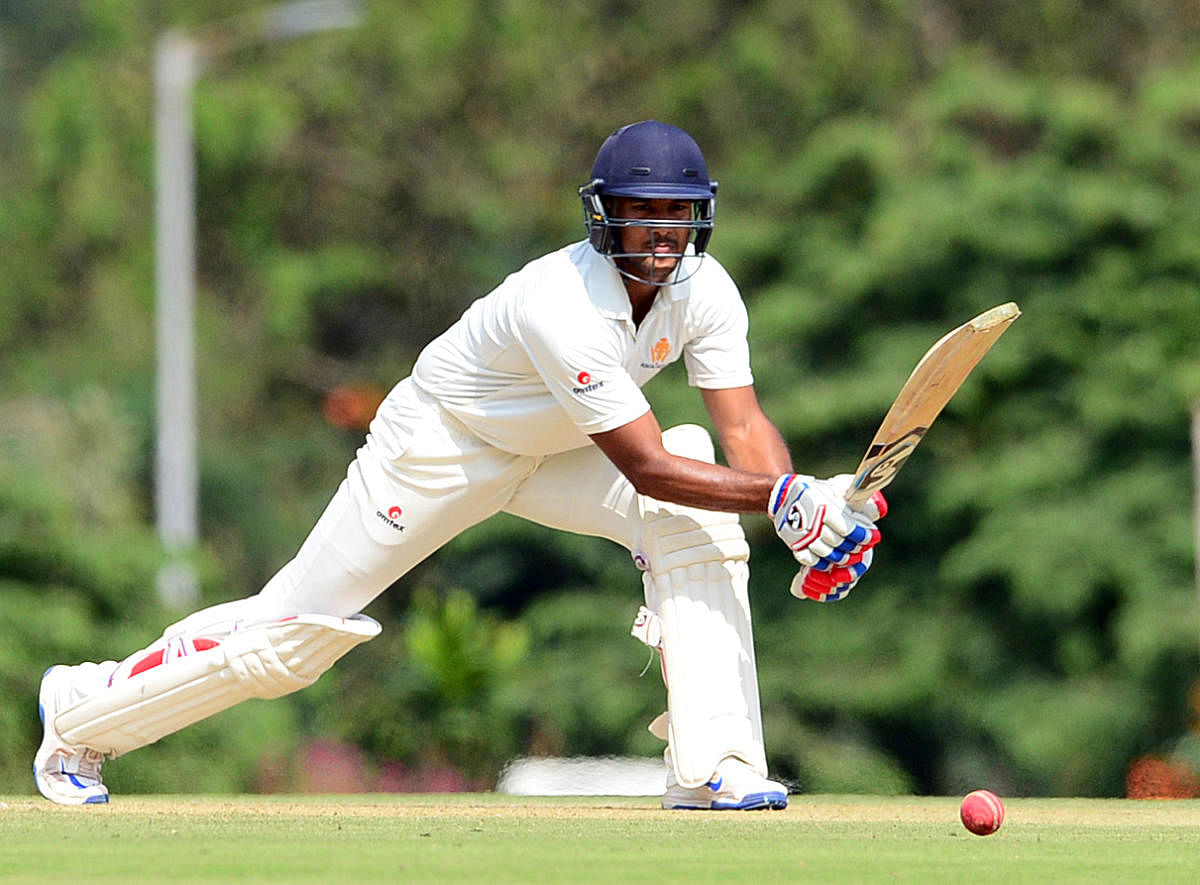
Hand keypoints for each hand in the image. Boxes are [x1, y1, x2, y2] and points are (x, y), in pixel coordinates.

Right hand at [769, 473, 885, 602]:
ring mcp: (801, 534)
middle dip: (855, 547)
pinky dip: (823, 564)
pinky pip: (810, 560)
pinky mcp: (793, 543)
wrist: (786, 495)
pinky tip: (831, 562)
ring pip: (827, 554)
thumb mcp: (838, 489)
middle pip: (840, 543)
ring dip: (842, 558)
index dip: (864, 536)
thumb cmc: (818, 492)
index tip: (874, 537)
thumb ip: (858, 499)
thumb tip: (879, 512)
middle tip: (863, 547)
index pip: (849, 529)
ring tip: (851, 556)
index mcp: (824, 506)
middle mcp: (812, 521)